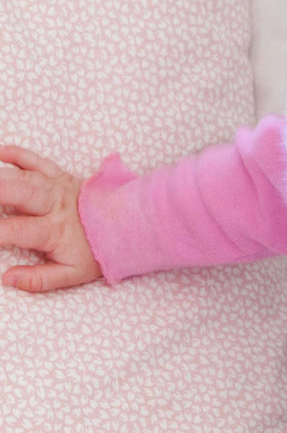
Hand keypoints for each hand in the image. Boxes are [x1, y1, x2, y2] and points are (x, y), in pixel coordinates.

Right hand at [0, 145, 101, 291]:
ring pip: (23, 176)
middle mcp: (53, 205)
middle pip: (18, 193)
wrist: (128, 227)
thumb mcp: (73, 274)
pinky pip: (36, 160)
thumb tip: (7, 278)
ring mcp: (56, 187)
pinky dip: (16, 153)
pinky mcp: (59, 175)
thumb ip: (40, 279)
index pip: (16, 230)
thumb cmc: (97, 252)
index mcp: (54, 230)